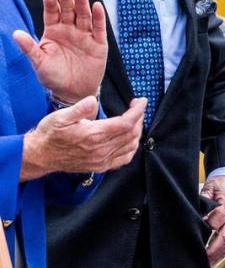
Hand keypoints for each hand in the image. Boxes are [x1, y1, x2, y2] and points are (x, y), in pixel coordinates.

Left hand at [14, 0, 107, 103]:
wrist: (73, 92)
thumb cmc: (53, 77)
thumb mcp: (39, 63)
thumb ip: (29, 48)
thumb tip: (16, 33)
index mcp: (53, 32)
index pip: (52, 14)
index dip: (51, 6)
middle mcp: (69, 30)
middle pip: (69, 10)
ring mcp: (84, 35)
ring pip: (84, 15)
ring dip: (82, 3)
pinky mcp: (98, 43)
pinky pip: (99, 28)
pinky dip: (99, 17)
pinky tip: (96, 6)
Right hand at [19, 97, 145, 180]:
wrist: (41, 156)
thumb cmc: (50, 134)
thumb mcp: (60, 116)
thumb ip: (79, 109)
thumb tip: (93, 100)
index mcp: (93, 135)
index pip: (126, 123)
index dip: (137, 111)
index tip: (140, 101)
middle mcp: (101, 149)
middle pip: (132, 134)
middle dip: (139, 118)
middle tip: (136, 107)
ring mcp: (102, 160)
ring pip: (131, 146)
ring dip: (137, 132)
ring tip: (134, 120)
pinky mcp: (101, 167)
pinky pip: (125, 158)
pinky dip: (132, 147)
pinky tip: (130, 139)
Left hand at [201, 175, 224, 264]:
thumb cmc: (223, 185)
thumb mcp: (210, 188)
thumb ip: (202, 203)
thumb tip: (193, 219)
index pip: (213, 225)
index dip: (203, 231)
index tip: (193, 237)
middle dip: (213, 252)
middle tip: (202, 262)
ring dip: (221, 253)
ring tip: (209, 262)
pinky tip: (220, 254)